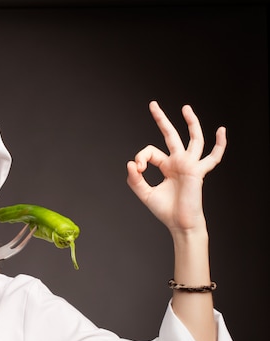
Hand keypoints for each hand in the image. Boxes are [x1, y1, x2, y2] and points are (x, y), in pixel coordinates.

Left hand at [126, 101, 226, 233]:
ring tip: (185, 108)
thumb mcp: (144, 194)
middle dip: (161, 119)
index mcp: (167, 166)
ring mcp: (190, 165)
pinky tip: (221, 131)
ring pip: (194, 139)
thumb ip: (135, 179)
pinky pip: (213, 157)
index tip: (138, 169)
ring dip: (191, 123)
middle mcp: (179, 162)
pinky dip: (219, 145)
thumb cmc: (165, 210)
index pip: (151, 152)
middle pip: (171, 135)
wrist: (180, 224)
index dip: (141, 157)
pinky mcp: (198, 172)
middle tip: (152, 104)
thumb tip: (130, 163)